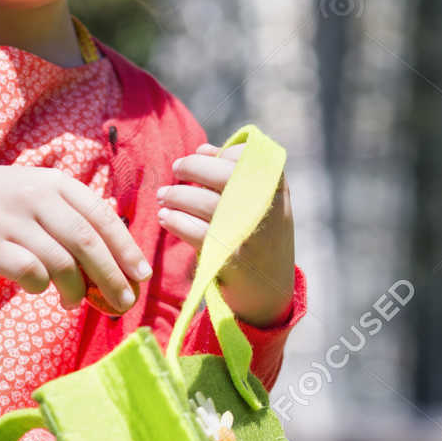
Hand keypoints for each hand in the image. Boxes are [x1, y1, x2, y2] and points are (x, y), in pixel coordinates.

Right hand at [0, 165, 151, 312]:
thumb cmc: (3, 203)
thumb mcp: (40, 192)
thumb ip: (75, 214)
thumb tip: (118, 254)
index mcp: (56, 184)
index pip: (102, 217)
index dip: (126, 249)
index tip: (142, 275)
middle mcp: (37, 198)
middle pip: (87, 242)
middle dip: (112, 276)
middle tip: (125, 301)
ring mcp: (13, 222)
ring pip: (61, 263)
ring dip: (76, 290)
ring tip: (75, 303)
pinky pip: (31, 274)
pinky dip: (42, 287)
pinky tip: (41, 291)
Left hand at [157, 141, 295, 326]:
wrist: (268, 291)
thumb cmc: (258, 238)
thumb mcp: (261, 205)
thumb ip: (236, 174)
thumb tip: (204, 149)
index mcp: (278, 190)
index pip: (245, 158)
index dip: (216, 155)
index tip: (197, 155)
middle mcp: (269, 209)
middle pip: (222, 176)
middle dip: (192, 168)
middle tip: (175, 170)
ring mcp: (250, 233)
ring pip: (204, 203)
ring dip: (177, 196)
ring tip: (163, 197)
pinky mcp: (230, 257)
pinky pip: (194, 231)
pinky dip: (175, 221)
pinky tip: (165, 217)